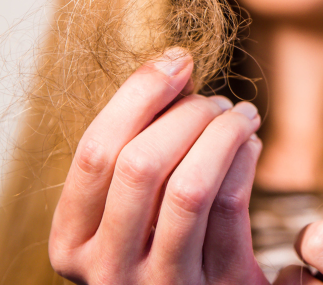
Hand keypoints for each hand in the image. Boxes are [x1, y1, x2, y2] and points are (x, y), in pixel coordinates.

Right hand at [49, 48, 268, 284]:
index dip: (138, 95)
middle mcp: (108, 271)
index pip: (94, 152)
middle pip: (140, 164)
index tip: (177, 60)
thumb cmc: (164, 245)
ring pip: (189, 186)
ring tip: (238, 114)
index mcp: (72, 243)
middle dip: (185, 114)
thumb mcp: (129, 210)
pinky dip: (244, 159)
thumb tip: (173, 67)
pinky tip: (251, 142)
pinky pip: (231, 206)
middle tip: (214, 100)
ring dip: (220, 133)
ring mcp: (164, 284)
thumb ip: (136, 150)